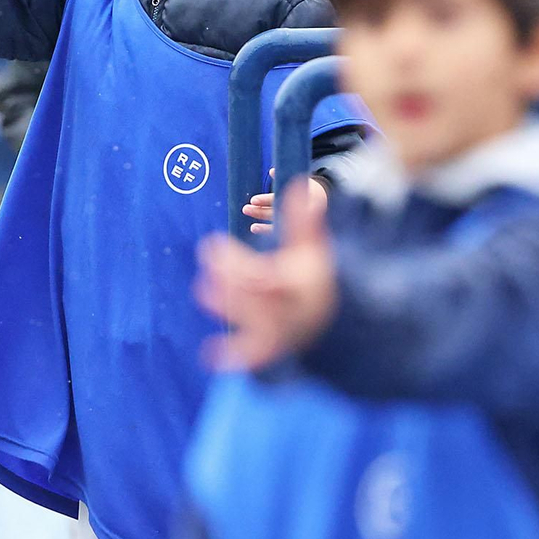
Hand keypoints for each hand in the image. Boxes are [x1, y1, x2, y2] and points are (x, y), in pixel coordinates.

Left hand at [197, 179, 335, 370]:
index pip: (260, 273)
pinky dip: (234, 354)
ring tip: (204, 291)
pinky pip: (255, 353)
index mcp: (293, 282)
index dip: (234, 261)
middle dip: (230, 285)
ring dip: (229, 308)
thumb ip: (304, 221)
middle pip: (255, 298)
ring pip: (253, 322)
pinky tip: (209, 354)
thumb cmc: (315, 276)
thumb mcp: (312, 249)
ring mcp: (280, 329)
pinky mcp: (273, 346)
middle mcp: (287, 307)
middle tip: (207, 274)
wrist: (334, 317)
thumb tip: (298, 184)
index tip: (212, 245)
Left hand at [243, 174, 326, 233]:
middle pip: (276, 213)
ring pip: (277, 224)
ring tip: (250, 224)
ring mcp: (299, 223)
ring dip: (262, 223)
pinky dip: (266, 230)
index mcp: (304, 198)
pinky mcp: (297, 232)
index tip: (253, 200)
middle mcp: (302, 212)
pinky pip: (280, 233)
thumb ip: (287, 176)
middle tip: (245, 208)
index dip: (266, 200)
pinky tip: (253, 228)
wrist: (327, 204)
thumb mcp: (305, 180)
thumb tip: (272, 172)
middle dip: (260, 212)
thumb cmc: (311, 189)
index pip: (280, 199)